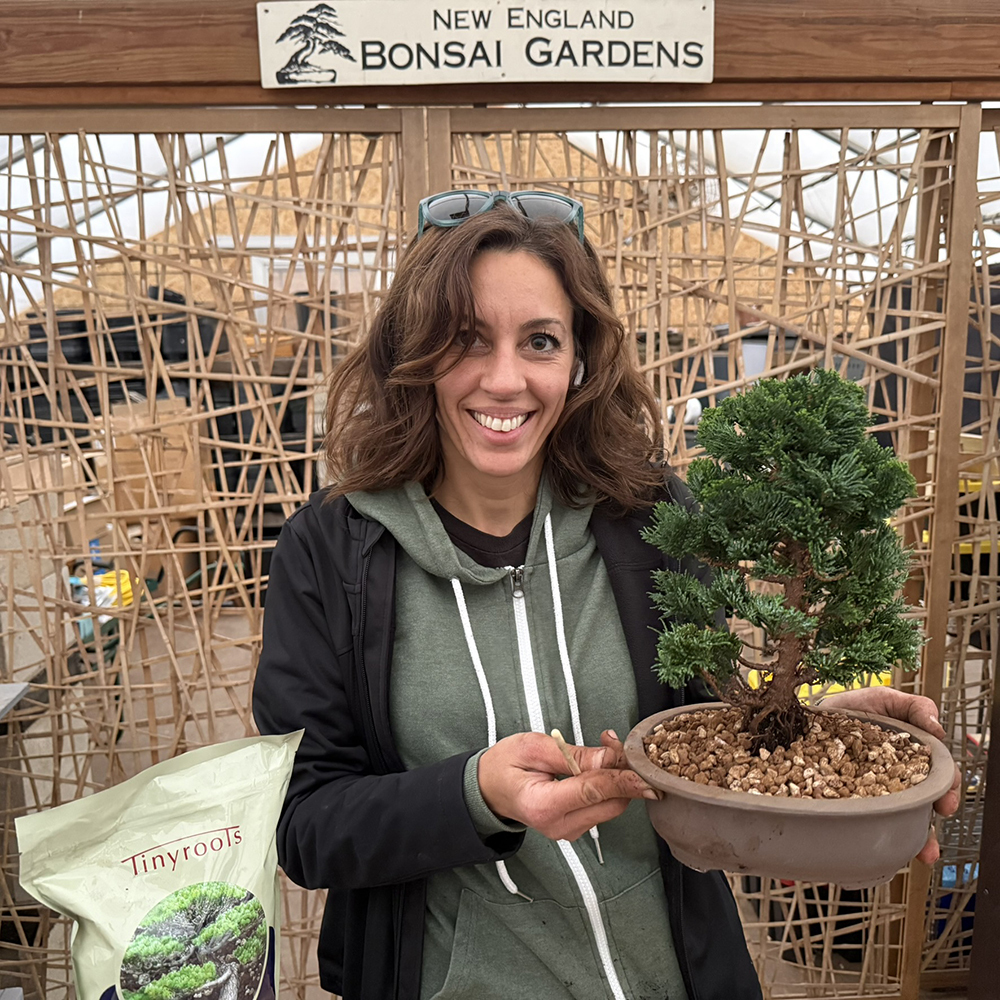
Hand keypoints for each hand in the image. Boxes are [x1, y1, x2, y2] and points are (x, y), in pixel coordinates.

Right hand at [478, 731, 658, 841]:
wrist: (489, 788)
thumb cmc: (505, 765)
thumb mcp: (533, 747)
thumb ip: (572, 754)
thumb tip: (609, 758)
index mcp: (542, 806)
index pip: (592, 792)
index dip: (621, 779)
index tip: (642, 771)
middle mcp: (558, 826)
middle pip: (610, 804)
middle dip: (622, 773)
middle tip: (615, 742)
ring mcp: (568, 831)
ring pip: (611, 807)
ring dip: (617, 779)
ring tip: (605, 748)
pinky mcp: (576, 827)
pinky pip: (603, 808)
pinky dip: (609, 787)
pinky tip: (599, 766)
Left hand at [819, 687, 960, 864]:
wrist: (812, 716)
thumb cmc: (853, 707)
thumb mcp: (885, 699)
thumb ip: (914, 708)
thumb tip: (938, 728)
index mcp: (913, 754)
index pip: (939, 773)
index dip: (947, 786)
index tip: (946, 799)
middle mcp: (900, 775)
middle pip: (926, 798)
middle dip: (936, 813)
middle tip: (937, 822)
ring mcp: (879, 790)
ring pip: (904, 816)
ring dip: (919, 837)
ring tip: (923, 852)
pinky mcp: (855, 799)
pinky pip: (871, 820)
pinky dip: (881, 836)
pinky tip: (885, 848)